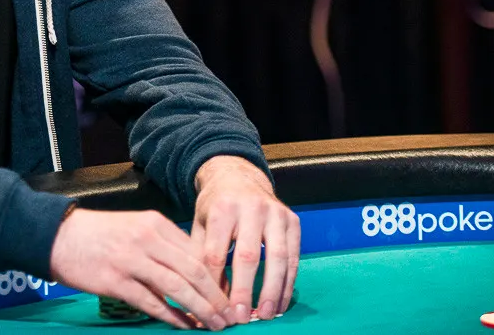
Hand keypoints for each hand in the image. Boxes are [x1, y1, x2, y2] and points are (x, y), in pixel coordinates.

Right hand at [49, 208, 235, 330]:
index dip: (218, 277)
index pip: (198, 252)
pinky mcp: (115, 281)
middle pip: (194, 270)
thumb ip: (164, 247)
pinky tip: (185, 326)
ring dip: (202, 309)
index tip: (229, 294)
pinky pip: (152, 303)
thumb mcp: (136, 228)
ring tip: (215, 325)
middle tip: (232, 316)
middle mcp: (147, 238)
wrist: (57, 236)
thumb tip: (195, 276)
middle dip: (217, 297)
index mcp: (155, 223)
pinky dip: (173, 317)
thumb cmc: (98, 234)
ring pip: (178, 287)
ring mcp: (131, 260)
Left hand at [191, 155, 299, 324]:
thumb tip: (206, 296)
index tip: (215, 307)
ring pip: (277, 258)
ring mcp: (275, 213)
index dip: (216, 282)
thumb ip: (200, 255)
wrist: (237, 176)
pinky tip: (280, 302)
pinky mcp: (293, 220)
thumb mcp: (199, 223)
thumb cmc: (215, 206)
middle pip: (248, 256)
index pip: (216, 252)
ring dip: (272, 291)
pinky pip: (293, 257)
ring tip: (265, 315)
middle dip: (244, 290)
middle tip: (240, 318)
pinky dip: (288, 283)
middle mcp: (250, 208)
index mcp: (221, 209)